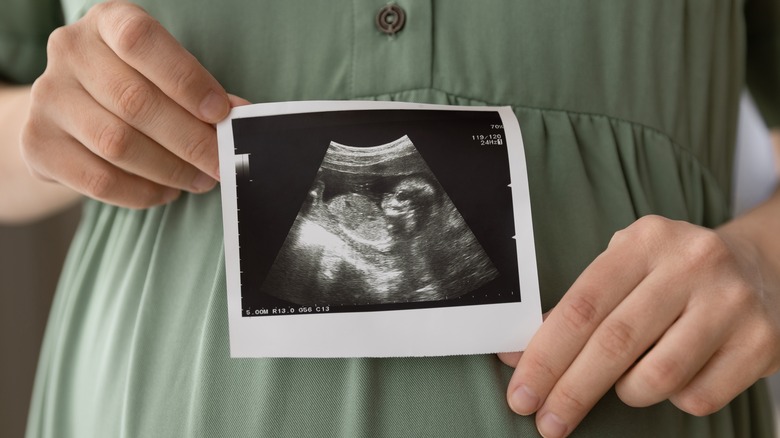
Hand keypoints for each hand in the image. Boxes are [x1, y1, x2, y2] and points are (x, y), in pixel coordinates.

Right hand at [21, 1, 246, 207]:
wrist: (70, 116)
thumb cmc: (135, 87)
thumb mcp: (165, 76)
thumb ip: (200, 93)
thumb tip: (240, 117)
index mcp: (107, 21)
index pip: (142, 40)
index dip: (186, 79)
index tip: (222, 113)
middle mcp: (69, 50)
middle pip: (135, 102)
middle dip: (191, 140)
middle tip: (221, 163)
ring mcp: (48, 96)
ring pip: (117, 144)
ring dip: (170, 170)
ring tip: (200, 179)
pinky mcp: (38, 143)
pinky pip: (99, 179)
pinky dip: (142, 192)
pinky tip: (166, 191)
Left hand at [499, 215, 779, 437]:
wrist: (763, 268)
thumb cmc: (674, 274)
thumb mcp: (626, 270)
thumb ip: (577, 309)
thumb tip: (518, 357)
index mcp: (644, 241)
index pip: (581, 306)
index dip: (545, 355)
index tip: (522, 391)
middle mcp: (690, 264)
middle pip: (614, 342)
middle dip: (571, 390)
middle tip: (547, 422)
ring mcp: (730, 303)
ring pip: (658, 376)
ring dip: (628, 392)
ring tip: (627, 383)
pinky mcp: (761, 342)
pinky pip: (698, 396)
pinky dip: (674, 398)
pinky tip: (676, 377)